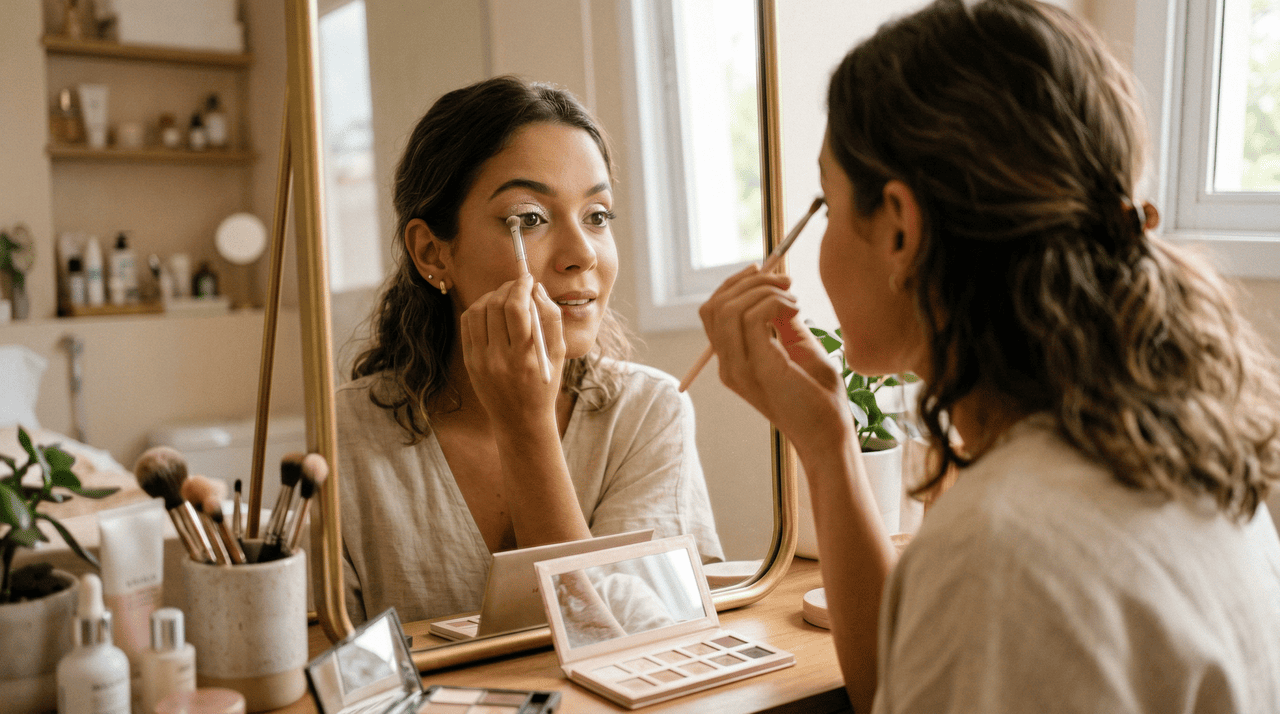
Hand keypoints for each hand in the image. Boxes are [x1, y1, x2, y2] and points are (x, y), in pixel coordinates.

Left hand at [460, 274, 565, 430]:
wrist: (520, 419)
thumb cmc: (544, 384)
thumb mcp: (558, 354)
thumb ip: (551, 318)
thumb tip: (537, 289)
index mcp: (525, 356)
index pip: (518, 308)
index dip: (522, 286)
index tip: (528, 278)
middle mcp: (500, 358)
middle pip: (497, 305)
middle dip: (508, 288)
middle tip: (518, 285)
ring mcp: (481, 360)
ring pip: (479, 311)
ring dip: (492, 295)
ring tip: (505, 296)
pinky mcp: (469, 361)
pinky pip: (467, 324)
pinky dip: (478, 309)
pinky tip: (490, 309)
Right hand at [698, 265, 853, 454]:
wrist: (831, 434)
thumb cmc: (819, 396)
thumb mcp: (799, 348)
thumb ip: (782, 322)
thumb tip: (776, 291)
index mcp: (733, 361)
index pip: (713, 312)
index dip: (734, 285)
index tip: (764, 271)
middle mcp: (728, 366)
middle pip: (714, 306)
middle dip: (747, 282)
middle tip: (785, 281)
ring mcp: (739, 368)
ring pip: (727, 308)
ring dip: (763, 291)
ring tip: (793, 299)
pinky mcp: (758, 368)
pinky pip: (751, 318)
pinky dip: (773, 302)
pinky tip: (796, 310)